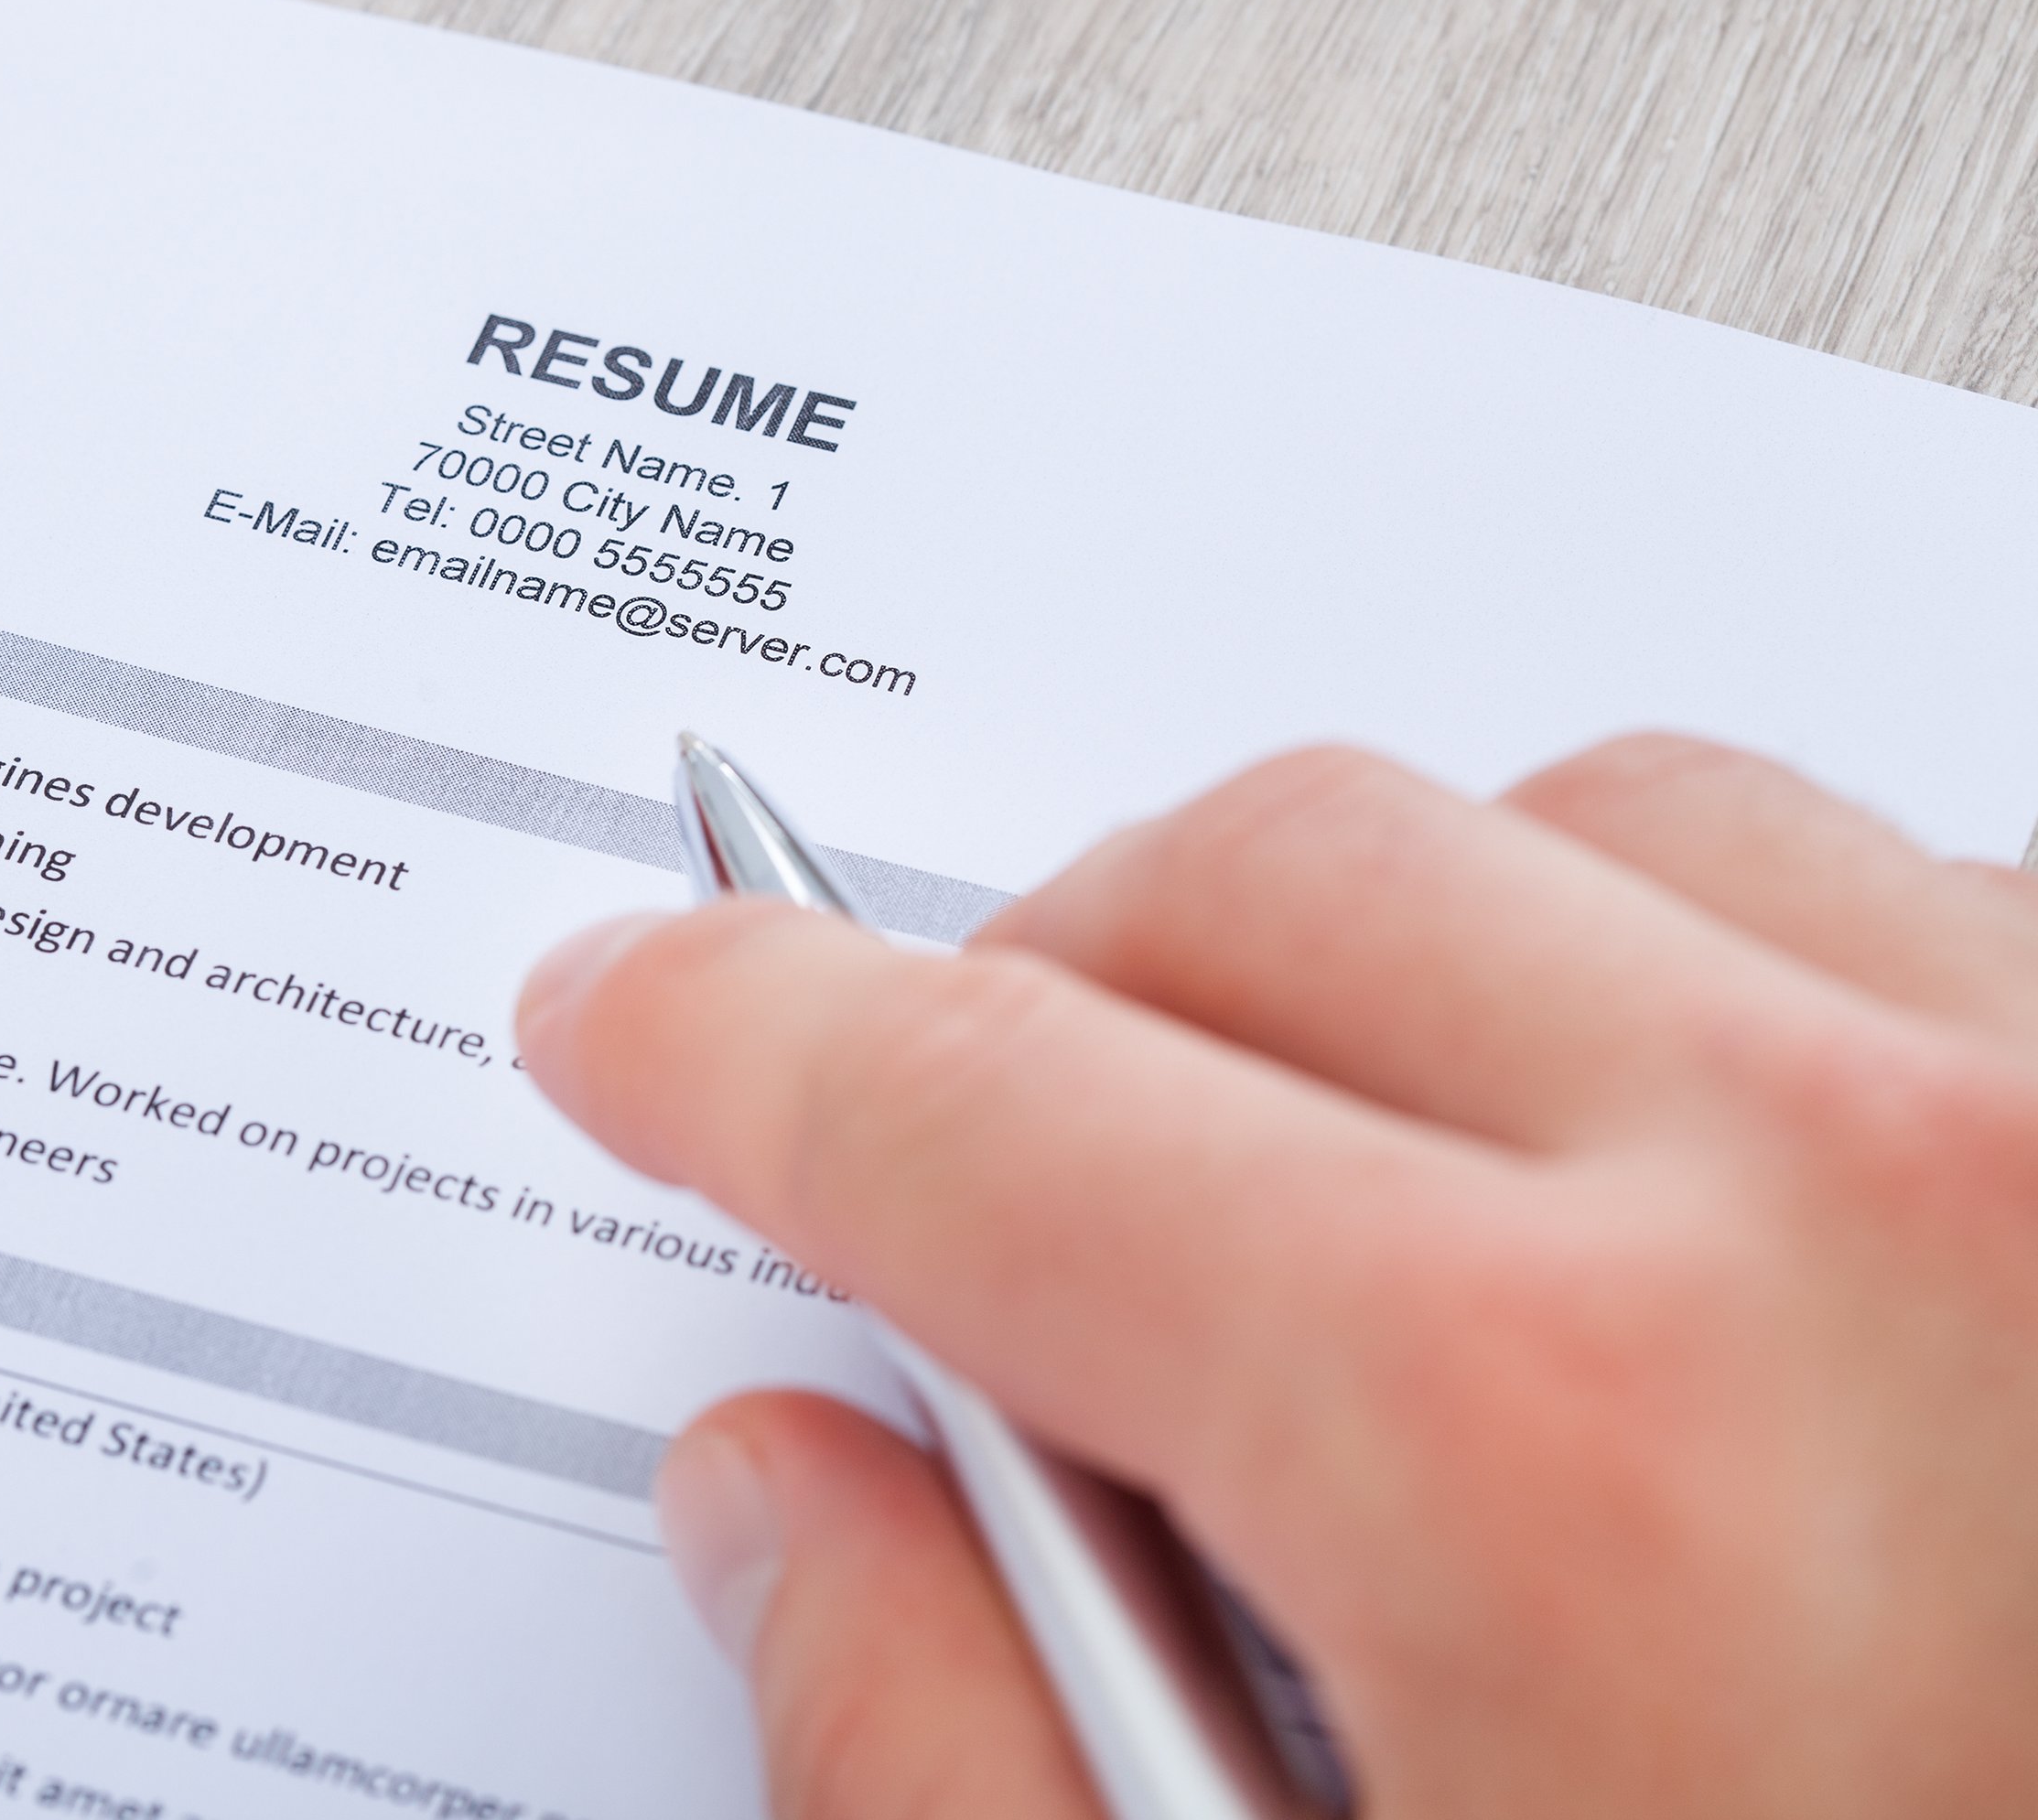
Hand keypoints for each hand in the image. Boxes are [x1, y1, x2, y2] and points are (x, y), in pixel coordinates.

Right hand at [520, 735, 2037, 1816]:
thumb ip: (958, 1776)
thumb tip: (789, 1493)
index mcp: (1569, 1461)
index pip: (976, 1103)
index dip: (736, 1052)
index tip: (650, 1023)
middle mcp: (1884, 1204)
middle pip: (1266, 875)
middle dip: (1043, 995)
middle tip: (971, 1160)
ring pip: (1591, 827)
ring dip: (1400, 971)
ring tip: (1372, 1209)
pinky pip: (1902, 901)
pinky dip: (1713, 997)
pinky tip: (1698, 1233)